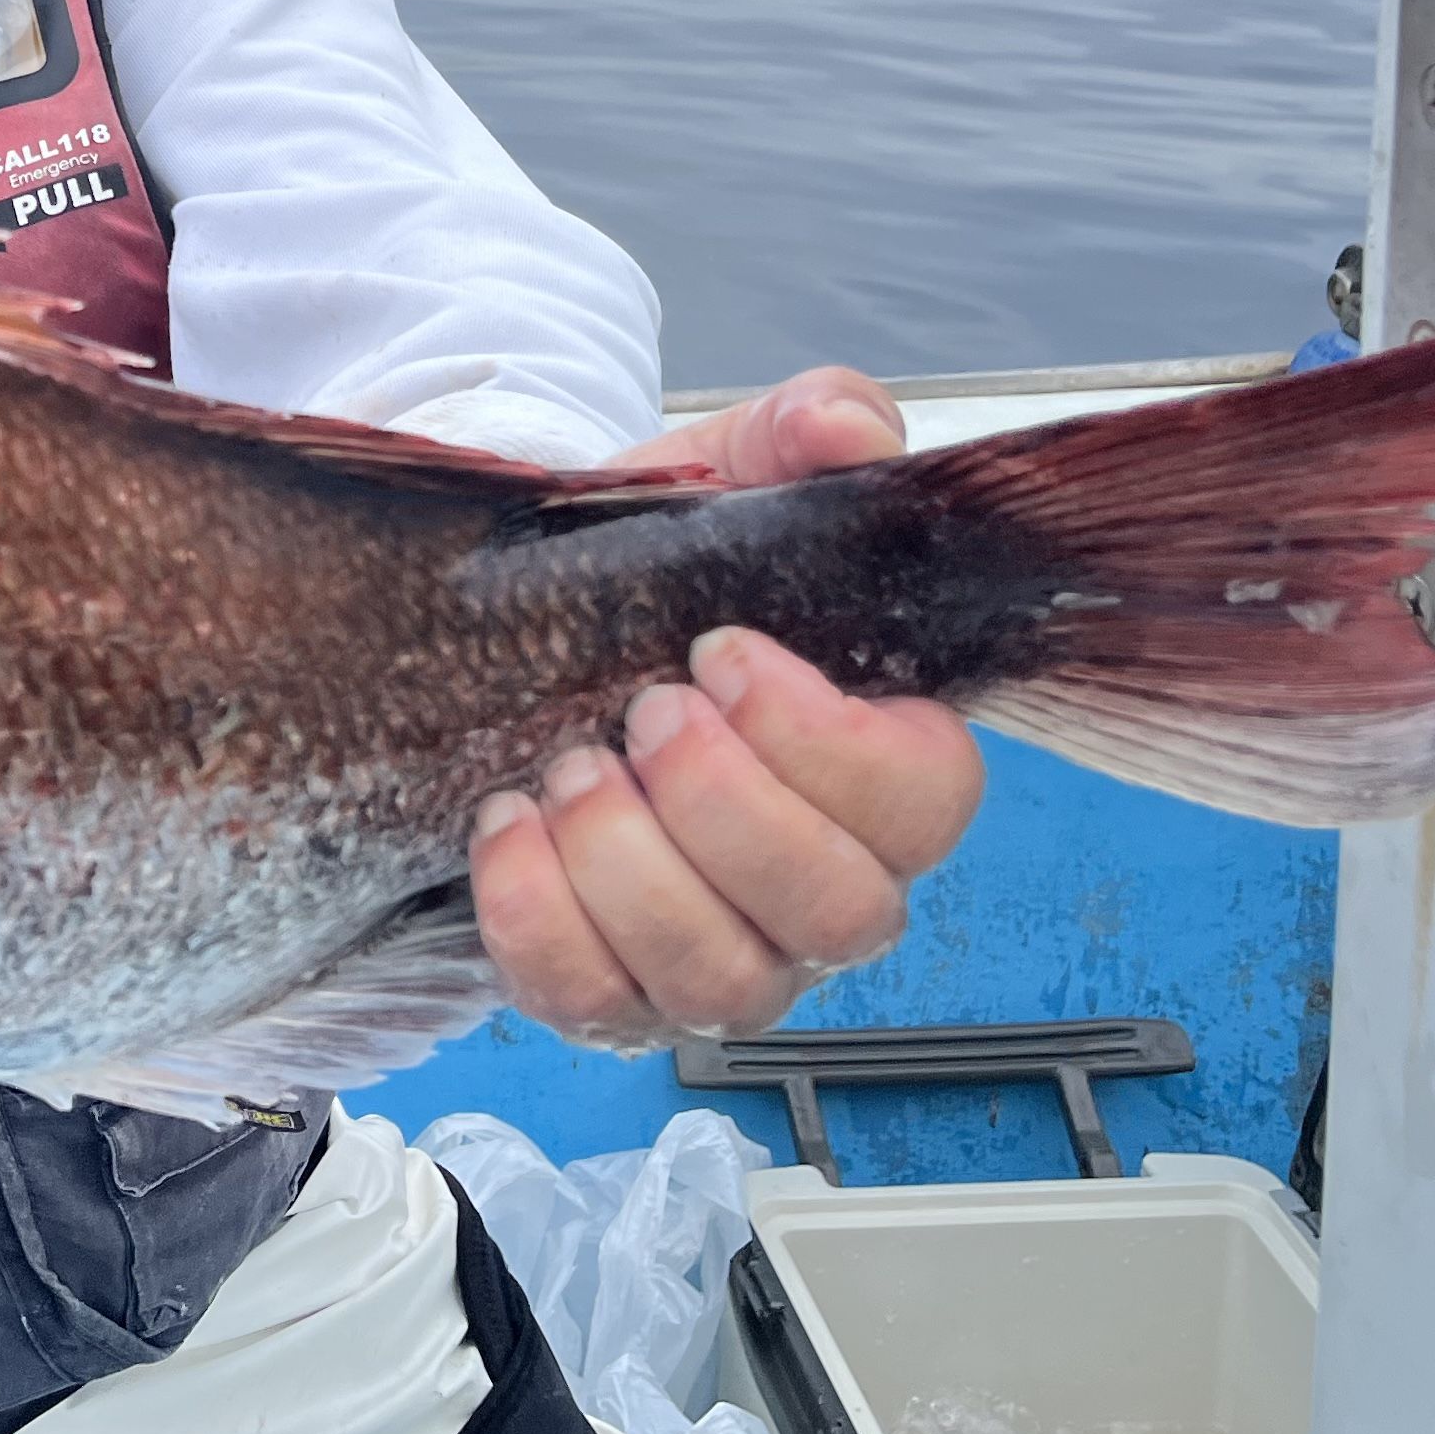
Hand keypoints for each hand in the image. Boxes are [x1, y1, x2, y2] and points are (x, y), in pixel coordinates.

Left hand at [466, 368, 983, 1044]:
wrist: (507, 636)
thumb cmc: (639, 580)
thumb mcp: (714, 484)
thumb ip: (796, 435)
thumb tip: (850, 425)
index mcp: (875, 762)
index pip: (928, 798)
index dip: (829, 741)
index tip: (721, 651)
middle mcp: (820, 882)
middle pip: (842, 909)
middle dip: (727, 808)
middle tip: (642, 712)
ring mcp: (726, 955)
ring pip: (726, 980)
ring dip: (633, 870)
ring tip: (569, 771)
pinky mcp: (617, 996)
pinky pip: (597, 1008)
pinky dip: (542, 922)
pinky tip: (506, 825)